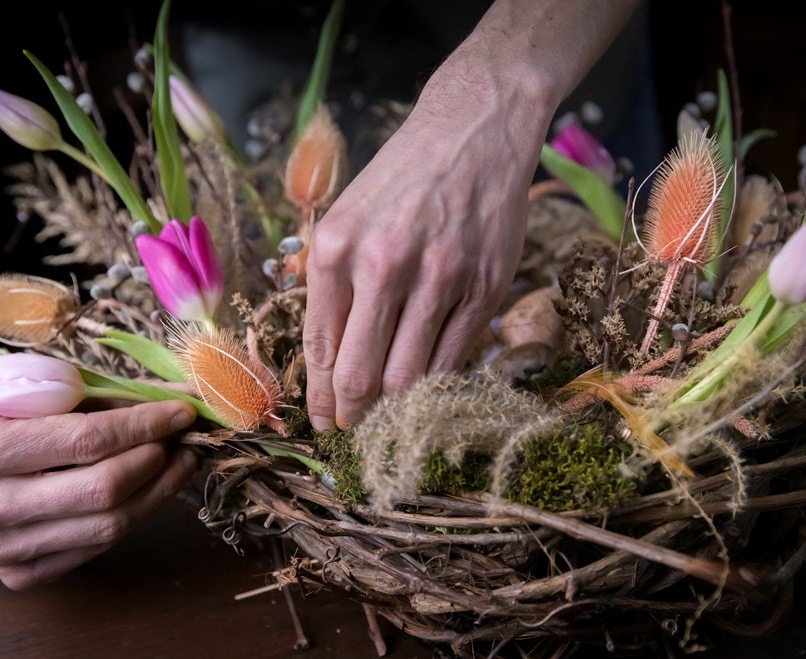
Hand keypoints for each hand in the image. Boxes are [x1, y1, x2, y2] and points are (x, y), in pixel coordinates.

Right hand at [0, 400, 196, 589]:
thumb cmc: (3, 422)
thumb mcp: (41, 394)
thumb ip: (107, 396)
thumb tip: (180, 397)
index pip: (87, 440)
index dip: (145, 425)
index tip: (183, 412)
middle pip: (104, 489)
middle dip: (157, 459)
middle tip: (184, 439)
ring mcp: (3, 549)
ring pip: (109, 526)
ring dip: (158, 491)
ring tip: (179, 462)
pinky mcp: (20, 575)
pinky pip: (98, 548)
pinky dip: (134, 516)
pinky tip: (151, 490)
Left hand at [301, 0, 640, 429]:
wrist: (475, 127)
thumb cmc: (403, 173)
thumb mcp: (347, 212)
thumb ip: (332, 279)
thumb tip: (327, 354)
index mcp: (337, 248)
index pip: (322, 347)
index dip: (321, 397)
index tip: (324, 423)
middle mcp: (384, 265)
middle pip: (362, 375)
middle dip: (353, 417)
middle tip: (353, 435)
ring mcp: (439, 278)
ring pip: (410, 376)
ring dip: (396, 409)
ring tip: (389, 421)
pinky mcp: (484, 286)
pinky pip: (455, 357)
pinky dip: (438, 381)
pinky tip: (428, 389)